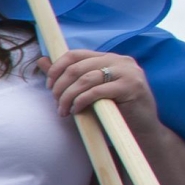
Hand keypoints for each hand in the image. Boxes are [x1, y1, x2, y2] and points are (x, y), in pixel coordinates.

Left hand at [44, 49, 159, 133]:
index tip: (49, 86)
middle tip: (56, 102)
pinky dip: (81, 101)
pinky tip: (76, 111)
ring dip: (68, 96)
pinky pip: (97, 91)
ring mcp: (128, 72)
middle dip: (61, 86)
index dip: (57, 68)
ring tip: (63, 110)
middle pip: (77, 67)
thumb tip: (41, 59)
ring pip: (85, 79)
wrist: (142, 130)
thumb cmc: (113, 111)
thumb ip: (67, 76)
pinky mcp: (131, 87)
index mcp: (109, 58)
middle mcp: (120, 60)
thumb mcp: (89, 91)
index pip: (75, 54)